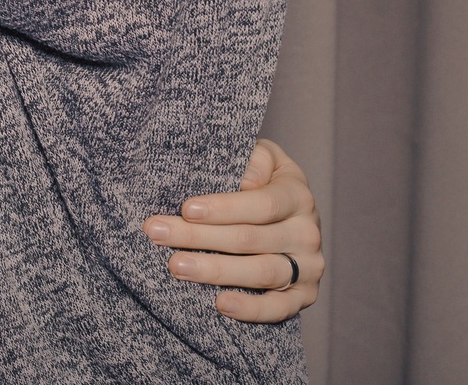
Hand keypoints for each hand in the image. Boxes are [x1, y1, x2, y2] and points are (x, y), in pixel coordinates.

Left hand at [141, 138, 323, 322]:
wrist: (288, 216)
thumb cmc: (263, 181)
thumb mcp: (264, 158)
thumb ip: (254, 159)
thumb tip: (246, 180)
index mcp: (297, 196)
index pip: (262, 205)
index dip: (224, 208)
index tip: (186, 209)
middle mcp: (307, 233)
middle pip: (251, 239)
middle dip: (199, 237)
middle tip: (158, 234)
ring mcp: (308, 267)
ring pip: (261, 273)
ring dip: (216, 271)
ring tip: (177, 267)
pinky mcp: (303, 296)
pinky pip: (279, 308)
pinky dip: (251, 309)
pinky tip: (220, 303)